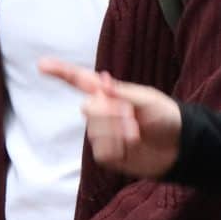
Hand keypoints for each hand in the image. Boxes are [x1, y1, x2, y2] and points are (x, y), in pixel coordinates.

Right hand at [38, 58, 181, 179]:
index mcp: (110, 93)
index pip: (79, 81)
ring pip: (94, 133)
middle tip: (131, 117)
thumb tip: (100, 80)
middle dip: (109, 114)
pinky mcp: (108, 154)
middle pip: (88, 109)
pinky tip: (131, 147)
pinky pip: (101, 152)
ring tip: (137, 134)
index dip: (60, 72)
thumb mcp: (149, 99)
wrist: (179, 146)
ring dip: (117, 133)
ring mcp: (103, 134)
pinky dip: (117, 149)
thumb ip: (122, 92)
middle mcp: (102, 112)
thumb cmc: (166, 117)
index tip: (41, 65)